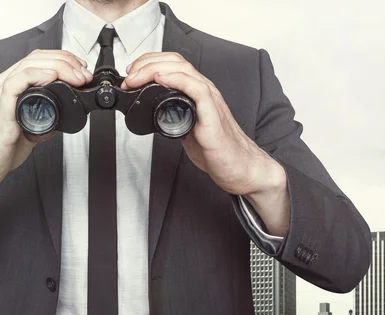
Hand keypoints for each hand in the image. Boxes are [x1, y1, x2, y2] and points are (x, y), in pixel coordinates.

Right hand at [0, 49, 92, 180]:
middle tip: (84, 75)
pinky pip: (16, 82)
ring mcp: (4, 92)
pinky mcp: (3, 104)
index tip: (82, 68)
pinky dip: (35, 75)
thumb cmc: (12, 143)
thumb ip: (49, 116)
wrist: (0, 161)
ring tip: (76, 77)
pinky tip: (51, 76)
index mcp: (19, 86)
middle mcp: (10, 84)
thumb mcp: (39, 125)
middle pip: (37, 58)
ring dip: (59, 67)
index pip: (40, 59)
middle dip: (66, 61)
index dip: (64, 58)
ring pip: (29, 65)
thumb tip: (66, 114)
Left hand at [124, 52, 289, 235]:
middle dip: (147, 63)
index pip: (174, 65)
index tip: (132, 74)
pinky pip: (197, 89)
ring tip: (137, 78)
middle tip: (129, 76)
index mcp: (199, 95)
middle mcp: (206, 93)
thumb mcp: (188, 130)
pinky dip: (177, 80)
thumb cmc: (219, 152)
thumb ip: (174, 118)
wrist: (241, 169)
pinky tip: (162, 80)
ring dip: (155, 69)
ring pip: (184, 70)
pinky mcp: (213, 116)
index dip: (149, 63)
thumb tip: (153, 115)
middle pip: (176, 61)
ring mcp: (210, 102)